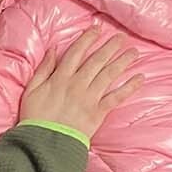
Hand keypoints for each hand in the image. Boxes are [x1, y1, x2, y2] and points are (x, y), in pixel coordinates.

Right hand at [18, 26, 143, 140]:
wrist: (44, 143)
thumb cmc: (35, 118)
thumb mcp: (32, 89)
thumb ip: (43, 68)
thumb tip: (53, 49)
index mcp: (60, 77)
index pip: (76, 52)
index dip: (88, 39)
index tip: (97, 29)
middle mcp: (77, 84)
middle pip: (97, 61)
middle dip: (110, 47)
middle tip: (122, 37)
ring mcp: (89, 98)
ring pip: (109, 75)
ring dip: (123, 62)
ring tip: (134, 52)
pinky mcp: (98, 112)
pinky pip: (116, 98)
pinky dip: (129, 88)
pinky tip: (140, 79)